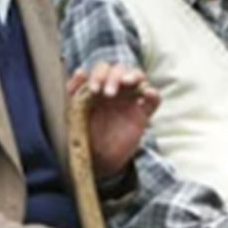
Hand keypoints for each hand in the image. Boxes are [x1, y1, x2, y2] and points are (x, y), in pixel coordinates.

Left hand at [67, 62, 160, 176]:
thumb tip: (80, 71)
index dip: (99, 74)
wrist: (96, 159)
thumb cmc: (84, 133)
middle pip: (121, 69)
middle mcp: (116, 89)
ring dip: (134, 75)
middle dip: (115, 76)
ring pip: (139, 77)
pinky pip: (154, 99)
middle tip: (108, 93)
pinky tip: (147, 93)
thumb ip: (74, 91)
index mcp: (99, 85)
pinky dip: (153, 93)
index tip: (94, 89)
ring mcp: (130, 100)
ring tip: (128, 82)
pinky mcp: (142, 115)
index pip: (103, 69)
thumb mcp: (73, 112)